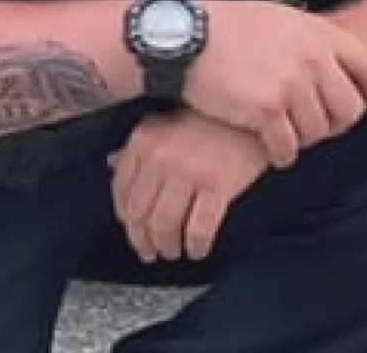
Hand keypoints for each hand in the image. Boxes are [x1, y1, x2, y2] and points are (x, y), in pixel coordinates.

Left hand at [109, 110, 266, 263]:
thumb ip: (139, 145)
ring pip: (165, 225)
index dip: (126, 217)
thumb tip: (112, 163)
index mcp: (144, 140)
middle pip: (140, 214)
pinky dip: (196, 245)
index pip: (121, 191)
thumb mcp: (167, 123)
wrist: (254, 114)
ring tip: (173, 251)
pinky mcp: (218, 186)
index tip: (134, 229)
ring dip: (167, 246)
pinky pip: (199, 228)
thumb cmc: (212, 118)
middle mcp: (161, 157)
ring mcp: (188, 172)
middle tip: (150, 251)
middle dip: (143, 239)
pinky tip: (198, 250)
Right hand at [183, 0, 366, 167]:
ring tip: (288, 134)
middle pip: (349, 107)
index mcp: (317, 32)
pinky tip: (272, 148)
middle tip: (318, 128)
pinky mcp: (267, 110)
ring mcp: (291, 84)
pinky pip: (289, 147)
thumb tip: (330, 62)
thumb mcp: (279, 19)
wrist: (186, 38)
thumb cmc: (225, 28)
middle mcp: (311, 57)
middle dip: (336, 123)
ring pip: (320, 131)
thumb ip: (309, 40)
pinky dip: (282, 153)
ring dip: (306, 139)